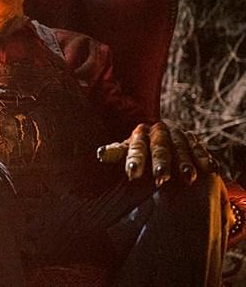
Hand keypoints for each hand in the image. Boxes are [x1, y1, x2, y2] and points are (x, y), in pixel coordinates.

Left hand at [97, 122, 216, 186]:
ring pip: (180, 149)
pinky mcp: (193, 140)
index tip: (132, 175)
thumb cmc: (140, 148)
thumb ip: (115, 152)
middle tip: (161, 178)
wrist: (161, 132)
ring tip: (187, 178)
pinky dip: (204, 158)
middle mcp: (159, 133)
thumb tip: (101, 154)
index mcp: (140, 135)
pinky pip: (199, 149)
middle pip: (159, 148)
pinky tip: (210, 169)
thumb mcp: (127, 148)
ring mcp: (176, 136)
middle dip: (161, 163)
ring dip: (184, 163)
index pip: (136, 148)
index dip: (135, 161)